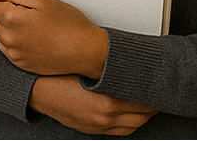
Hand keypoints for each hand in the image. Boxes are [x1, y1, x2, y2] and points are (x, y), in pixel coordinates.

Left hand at [0, 0, 107, 76]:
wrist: (84, 51)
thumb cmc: (68, 25)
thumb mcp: (41, 0)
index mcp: (12, 20)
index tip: (23, 3)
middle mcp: (9, 39)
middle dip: (5, 13)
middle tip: (28, 13)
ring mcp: (14, 54)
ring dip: (8, 28)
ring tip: (33, 26)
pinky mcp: (20, 64)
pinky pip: (7, 49)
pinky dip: (14, 42)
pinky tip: (32, 38)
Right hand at [29, 74, 154, 135]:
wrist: (38, 90)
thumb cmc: (60, 75)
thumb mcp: (89, 67)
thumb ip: (112, 69)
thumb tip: (132, 65)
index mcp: (108, 103)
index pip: (143, 101)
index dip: (153, 91)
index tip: (159, 82)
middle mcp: (105, 119)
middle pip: (142, 116)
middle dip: (152, 104)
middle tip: (157, 90)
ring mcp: (99, 126)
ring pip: (133, 126)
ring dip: (144, 115)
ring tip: (149, 101)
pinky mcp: (92, 130)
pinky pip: (120, 131)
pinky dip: (130, 122)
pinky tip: (132, 112)